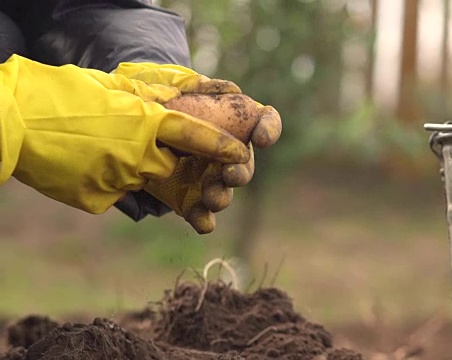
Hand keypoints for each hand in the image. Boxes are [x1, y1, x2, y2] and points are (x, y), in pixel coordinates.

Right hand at [0, 54, 247, 212]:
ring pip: (142, 181)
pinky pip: (115, 193)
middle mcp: (138, 155)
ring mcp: (118, 181)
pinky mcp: (98, 200)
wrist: (11, 122)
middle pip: (171, 167)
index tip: (239, 154)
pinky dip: (105, 180)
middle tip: (148, 153)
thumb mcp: (110, 88)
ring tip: (101, 151)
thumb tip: (172, 105)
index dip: (220, 146)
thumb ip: (146, 100)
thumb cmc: (60, 95)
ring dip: (131, 170)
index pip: (195, 135)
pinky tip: (82, 163)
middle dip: (169, 164)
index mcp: (144, 122)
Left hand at [114, 63, 281, 232]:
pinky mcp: (187, 197)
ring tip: (212, 197)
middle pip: (246, 165)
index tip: (261, 137)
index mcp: (233, 121)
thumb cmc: (161, 99)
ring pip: (224, 191)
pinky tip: (203, 223)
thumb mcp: (173, 82)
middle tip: (231, 175)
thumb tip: (230, 91)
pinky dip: (204, 219)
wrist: (131, 124)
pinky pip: (200, 212)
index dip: (269, 128)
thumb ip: (199, 85)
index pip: (265, 120)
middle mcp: (226, 152)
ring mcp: (208, 176)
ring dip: (222, 196)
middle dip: (242, 173)